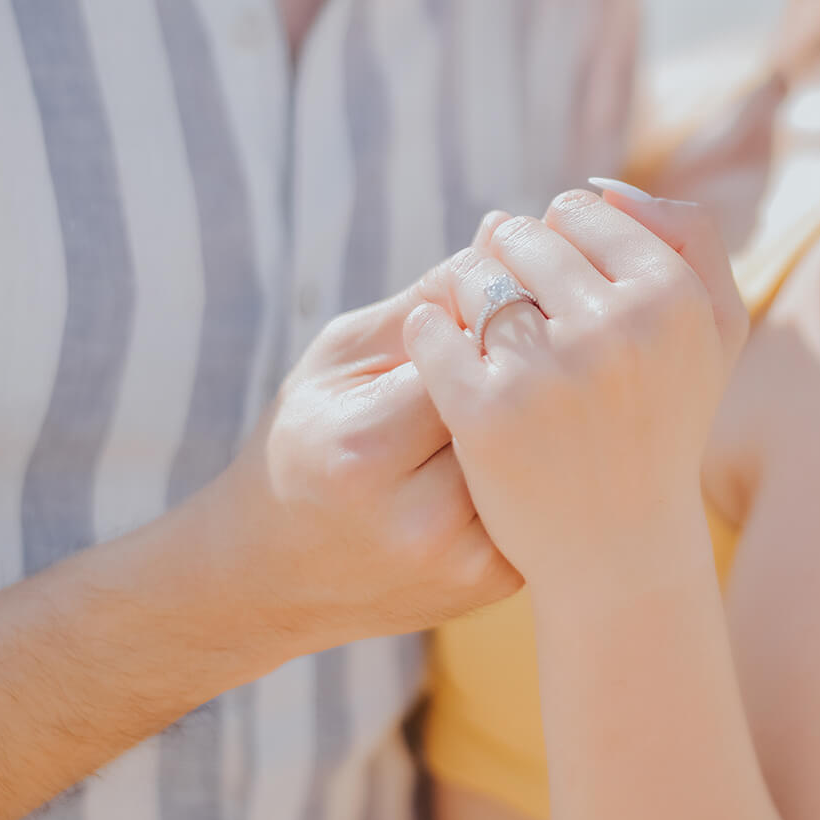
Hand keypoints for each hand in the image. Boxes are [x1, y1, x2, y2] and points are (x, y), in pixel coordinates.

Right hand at [218, 297, 520, 651]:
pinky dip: (542, 462)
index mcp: (364, 448)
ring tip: (534, 383)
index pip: (468, 352)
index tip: (501, 290)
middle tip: (533, 329)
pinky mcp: (492, 585)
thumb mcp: (337, 362)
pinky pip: (539, 499)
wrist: (273, 580)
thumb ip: (421, 303)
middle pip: (512, 404)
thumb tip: (499, 234)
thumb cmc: (304, 444)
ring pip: (536, 451)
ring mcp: (460, 561)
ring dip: (545, 408)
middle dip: (527, 358)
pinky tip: (534, 437)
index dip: (495, 312)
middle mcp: (418, 516)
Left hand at [402, 189, 747, 591]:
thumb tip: (603, 186)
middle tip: (521, 312)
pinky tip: (447, 363)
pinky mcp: (485, 412)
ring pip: (474, 276)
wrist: (619, 548)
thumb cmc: (662, 424)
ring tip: (485, 333)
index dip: (562, 242)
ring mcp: (549, 371)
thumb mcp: (712, 331)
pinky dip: (429, 338)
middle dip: (512, 263)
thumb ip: (690, 239)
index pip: (583, 212)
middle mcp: (617, 327)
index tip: (561, 284)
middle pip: (526, 237)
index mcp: (673, 297)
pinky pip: (431, 330)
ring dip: (468, 295)